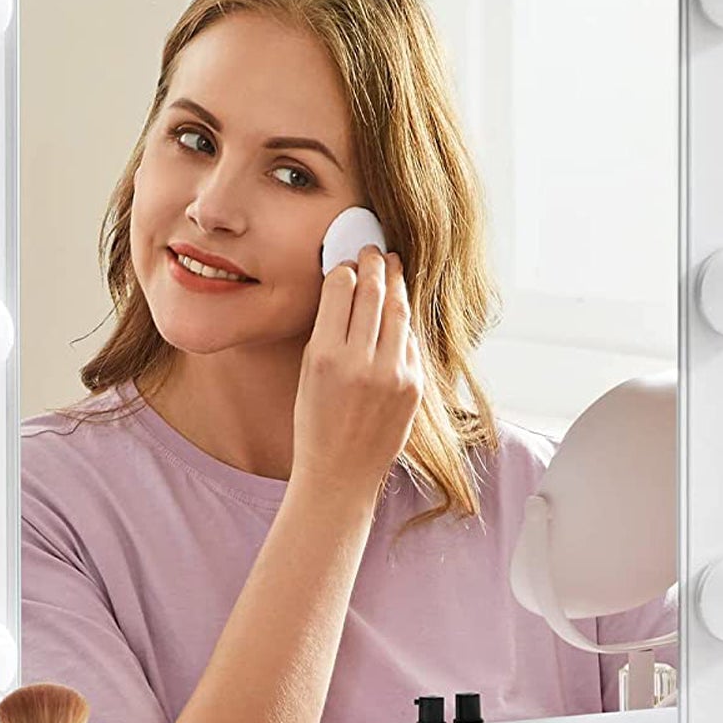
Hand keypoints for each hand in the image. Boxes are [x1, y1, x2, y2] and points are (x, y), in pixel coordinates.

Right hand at [292, 246, 423, 497]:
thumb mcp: (308, 372)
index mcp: (325, 355)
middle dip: (374, 265)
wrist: (340, 473)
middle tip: (374, 249)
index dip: (346, 268)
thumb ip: (328, 330)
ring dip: (396, 284)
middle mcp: (361, 362)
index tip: (348, 260)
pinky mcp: (414, 387)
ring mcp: (393, 374)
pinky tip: (399, 309)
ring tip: (393, 265)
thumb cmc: (316, 423)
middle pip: (374, 293)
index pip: (341, 289)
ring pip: (399, 312)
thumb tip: (346, 286)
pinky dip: (404, 322)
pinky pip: (411, 341)